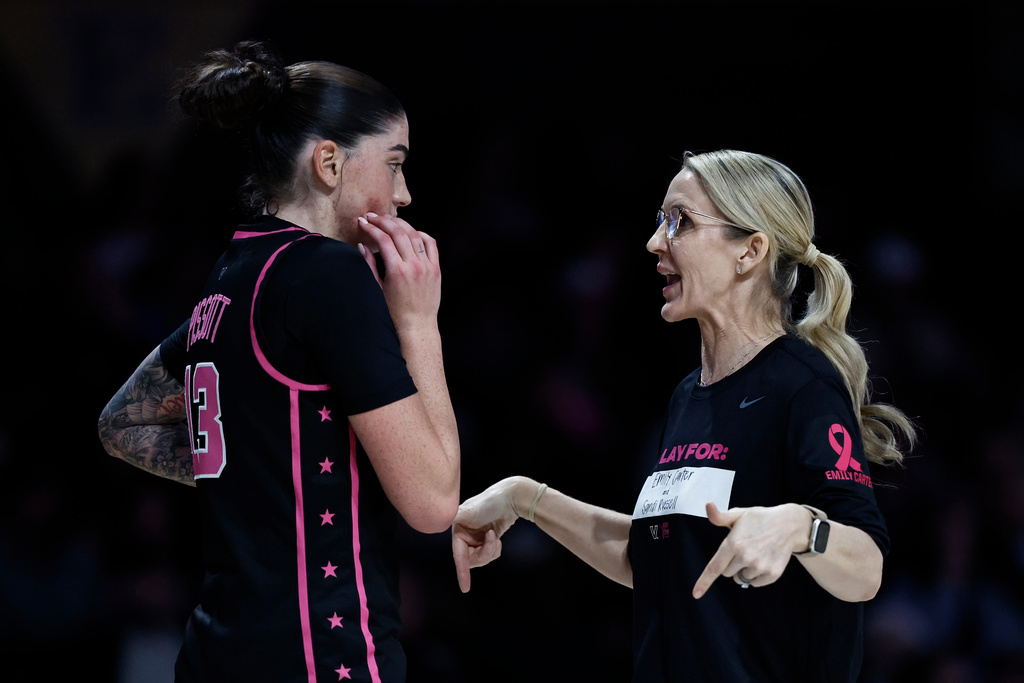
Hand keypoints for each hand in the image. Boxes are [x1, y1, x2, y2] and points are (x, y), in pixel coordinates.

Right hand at [356, 213, 440, 330]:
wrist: (417, 325)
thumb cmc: (395, 312)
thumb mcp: (378, 289)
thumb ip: (369, 265)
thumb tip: (362, 245)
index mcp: (397, 271)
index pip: (383, 239)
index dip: (371, 227)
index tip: (363, 222)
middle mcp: (414, 266)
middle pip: (398, 232)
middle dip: (383, 221)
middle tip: (373, 216)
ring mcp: (427, 266)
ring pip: (415, 234)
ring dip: (401, 224)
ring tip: (389, 220)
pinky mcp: (436, 269)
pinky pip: (431, 243)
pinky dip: (421, 234)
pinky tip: (411, 231)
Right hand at [451, 477, 524, 592]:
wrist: (510, 497)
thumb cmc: (489, 502)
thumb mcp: (469, 510)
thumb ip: (453, 516)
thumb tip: (436, 516)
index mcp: (457, 530)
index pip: (458, 556)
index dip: (462, 572)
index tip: (465, 589)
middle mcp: (465, 536)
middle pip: (471, 560)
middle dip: (484, 553)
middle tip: (493, 539)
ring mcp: (477, 538)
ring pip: (482, 558)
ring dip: (491, 550)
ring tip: (495, 536)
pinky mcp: (487, 539)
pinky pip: (490, 554)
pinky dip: (495, 549)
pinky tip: (498, 538)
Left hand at [692, 502, 808, 598]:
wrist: (789, 525)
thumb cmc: (760, 518)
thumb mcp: (738, 514)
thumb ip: (719, 516)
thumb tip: (708, 505)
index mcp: (733, 543)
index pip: (715, 567)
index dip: (704, 581)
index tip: (696, 594)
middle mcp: (745, 557)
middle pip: (727, 573)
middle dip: (731, 563)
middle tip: (742, 549)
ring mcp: (760, 567)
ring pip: (741, 578)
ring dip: (744, 570)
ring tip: (755, 553)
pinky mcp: (772, 574)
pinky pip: (755, 583)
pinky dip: (756, 576)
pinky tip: (763, 560)